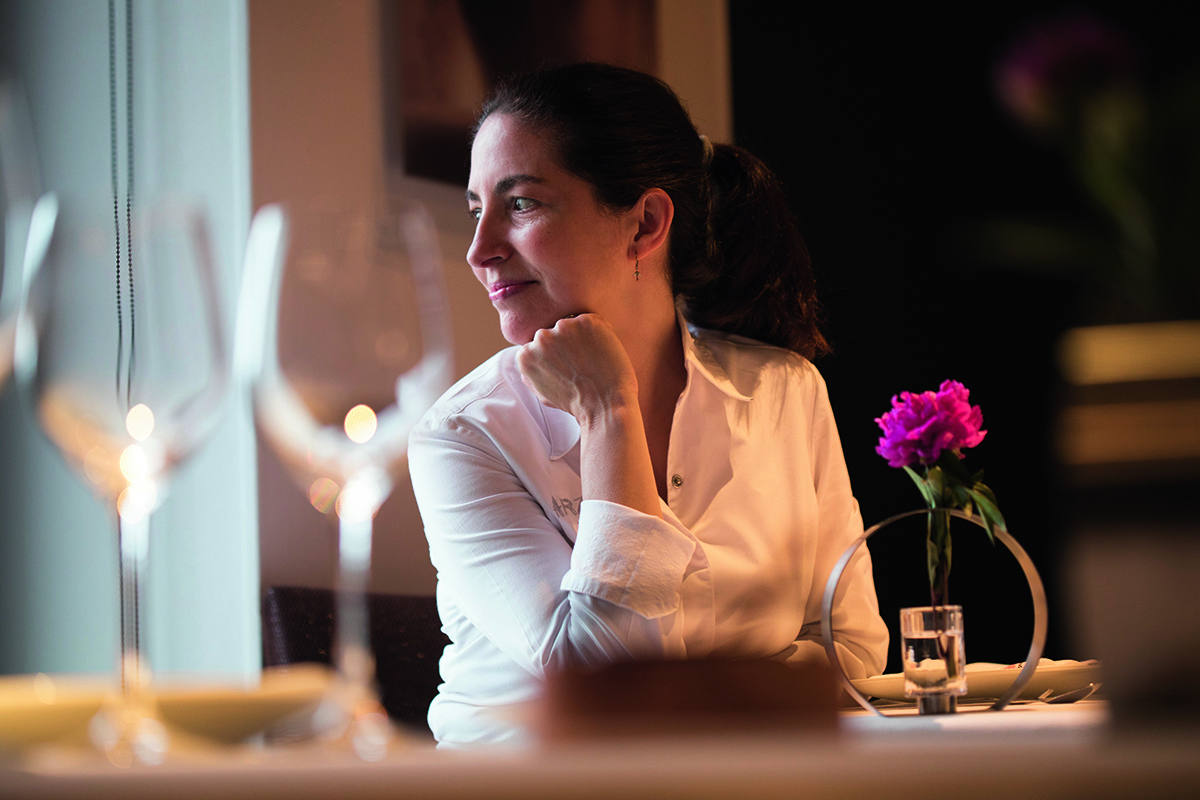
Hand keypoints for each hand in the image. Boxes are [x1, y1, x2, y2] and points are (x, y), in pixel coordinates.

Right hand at [515, 314, 638, 425]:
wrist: (605, 404)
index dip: (556, 354)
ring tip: (592, 359)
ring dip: (581, 337)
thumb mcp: (542, 393)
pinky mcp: (586, 322)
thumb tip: (528, 356)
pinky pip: (591, 321)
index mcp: (526, 354)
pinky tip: (601, 352)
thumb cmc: (576, 402)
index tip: (567, 365)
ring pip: (572, 325)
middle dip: (566, 344)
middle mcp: (541, 338)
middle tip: (581, 363)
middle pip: (554, 332)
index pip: (539, 344)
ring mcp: (564, 327)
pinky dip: (599, 333)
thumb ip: (530, 373)